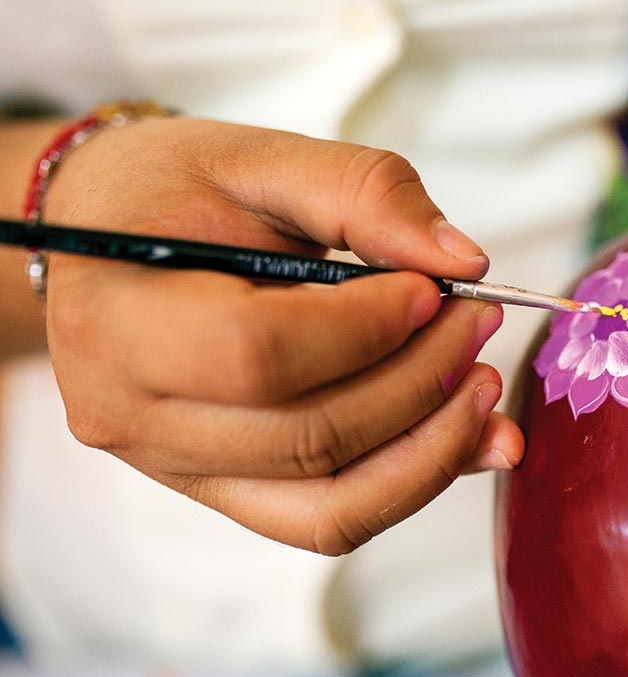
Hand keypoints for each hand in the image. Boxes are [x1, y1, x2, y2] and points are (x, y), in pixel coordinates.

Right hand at [40, 117, 523, 553]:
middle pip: (308, 436)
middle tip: (479, 320)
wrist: (95, 240)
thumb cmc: (170, 191)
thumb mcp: (258, 158)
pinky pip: (328, 519)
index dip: (368, 329)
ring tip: (483, 381)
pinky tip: (471, 438)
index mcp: (118, 320)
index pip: (259, 355)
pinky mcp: (221, 492)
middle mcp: (130, 416)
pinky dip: (411, 482)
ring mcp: (175, 469)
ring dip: (432, 446)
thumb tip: (463, 260)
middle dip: (421, 381)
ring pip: (330, 503)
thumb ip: (363, 192)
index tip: (434, 288)